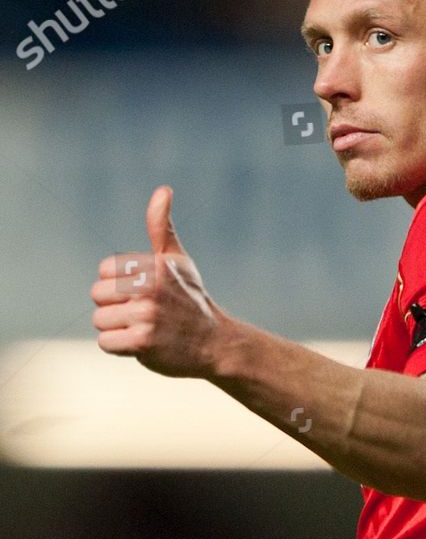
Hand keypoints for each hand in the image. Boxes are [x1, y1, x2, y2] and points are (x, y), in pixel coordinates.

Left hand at [91, 186, 231, 376]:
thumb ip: (161, 227)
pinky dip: (119, 348)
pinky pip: (106, 343)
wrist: (216, 344)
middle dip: (115, 308)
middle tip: (143, 315)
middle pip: (97, 295)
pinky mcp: (142, 342)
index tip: (143, 294)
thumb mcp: (179, 261)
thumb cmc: (192, 301)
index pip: (105, 271)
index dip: (119, 285)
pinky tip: (142, 346)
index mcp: (153, 265)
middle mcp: (149, 288)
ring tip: (145, 330)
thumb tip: (163, 190)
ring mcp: (146, 316)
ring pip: (100, 320)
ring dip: (118, 329)